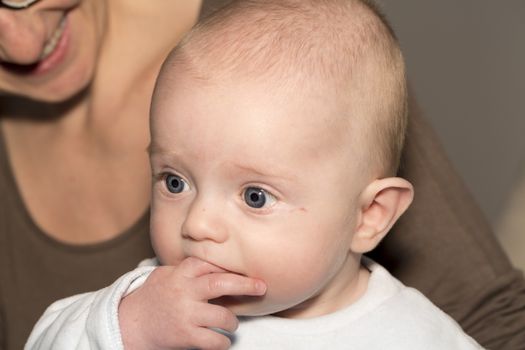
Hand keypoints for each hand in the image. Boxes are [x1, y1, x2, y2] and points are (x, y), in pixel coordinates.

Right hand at [119, 257, 265, 349]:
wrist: (130, 325)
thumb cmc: (153, 297)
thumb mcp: (166, 275)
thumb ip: (188, 269)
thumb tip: (217, 264)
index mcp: (181, 274)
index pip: (210, 264)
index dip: (228, 267)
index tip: (243, 270)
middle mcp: (184, 292)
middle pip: (221, 283)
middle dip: (246, 284)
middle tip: (261, 287)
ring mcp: (185, 315)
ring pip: (223, 317)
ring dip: (232, 321)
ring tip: (230, 322)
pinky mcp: (185, 336)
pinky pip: (214, 341)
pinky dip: (223, 342)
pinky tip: (222, 340)